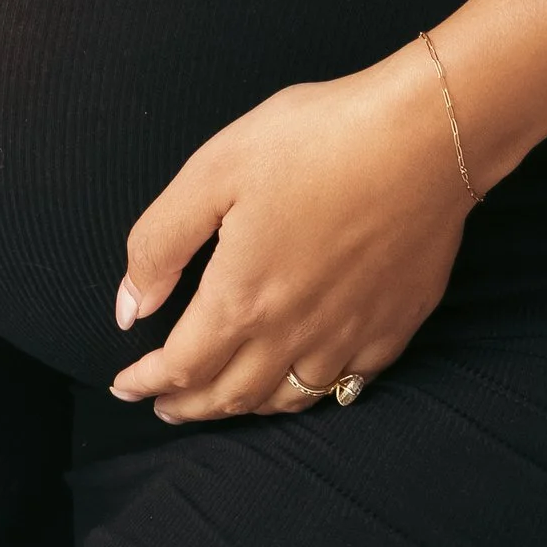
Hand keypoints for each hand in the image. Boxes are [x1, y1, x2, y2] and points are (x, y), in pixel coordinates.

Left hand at [111, 44, 474, 422]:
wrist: (422, 139)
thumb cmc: (313, 141)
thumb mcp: (213, 170)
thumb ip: (161, 243)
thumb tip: (130, 309)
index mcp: (242, 299)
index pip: (181, 366)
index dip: (146, 381)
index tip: (123, 386)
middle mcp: (292, 335)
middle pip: (230, 396)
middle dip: (188, 406)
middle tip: (162, 406)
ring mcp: (347, 338)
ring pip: (285, 400)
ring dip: (243, 407)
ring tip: (221, 400)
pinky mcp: (392, 330)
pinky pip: (343, 386)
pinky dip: (309, 396)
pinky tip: (302, 383)